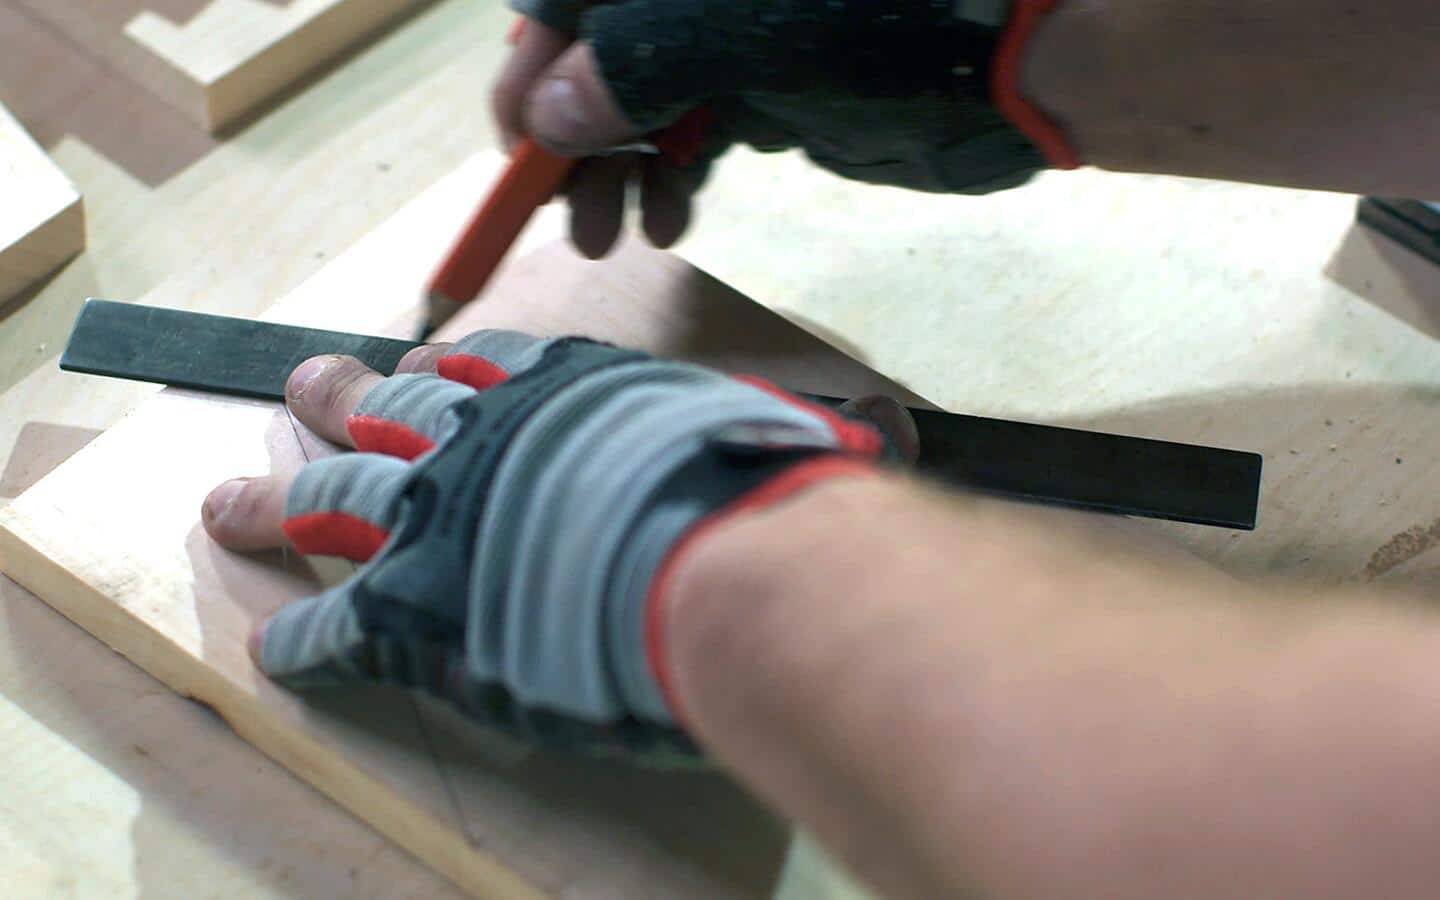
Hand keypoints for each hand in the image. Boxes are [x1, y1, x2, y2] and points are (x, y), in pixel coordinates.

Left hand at [202, 331, 916, 761]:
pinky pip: (332, 622)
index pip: (495, 364)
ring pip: (331, 496)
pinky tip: (279, 650)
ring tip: (228, 504)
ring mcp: (439, 515)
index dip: (453, 365)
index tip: (420, 359)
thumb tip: (883, 426)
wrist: (718, 564)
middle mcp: (488, 436)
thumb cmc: (765, 495)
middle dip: (342, 397)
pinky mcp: (412, 606)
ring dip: (278, 503)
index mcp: (573, 393)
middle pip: (391, 407)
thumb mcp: (795, 437)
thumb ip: (813, 428)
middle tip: (304, 385)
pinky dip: (303, 638)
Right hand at [494, 1, 1057, 257]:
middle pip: (596, 53)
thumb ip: (633, 64)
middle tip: (559, 218)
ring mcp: (728, 35)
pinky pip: (689, 130)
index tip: (515, 150)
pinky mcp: (763, 88)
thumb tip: (545, 116)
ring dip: (614, 170)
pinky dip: (668, 176)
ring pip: (639, 101)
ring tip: (607, 238)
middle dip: (571, 136)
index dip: (531, 66)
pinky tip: (663, 220)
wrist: (1014, 68)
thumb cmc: (887, 25)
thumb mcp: (741, 31)